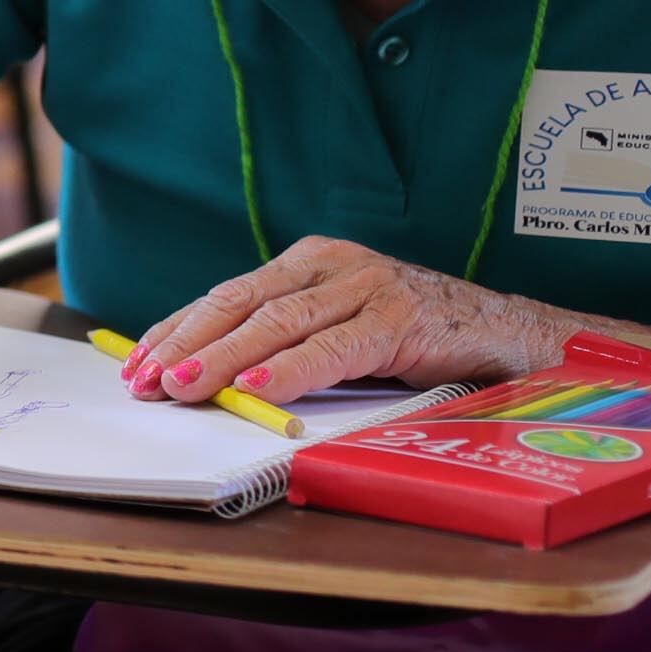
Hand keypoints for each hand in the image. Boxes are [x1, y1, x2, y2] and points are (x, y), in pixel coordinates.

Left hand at [120, 235, 568, 405]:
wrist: (514, 337)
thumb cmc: (421, 339)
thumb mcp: (341, 336)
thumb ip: (289, 347)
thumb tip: (214, 382)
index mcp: (309, 264)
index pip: (227, 296)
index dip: (178, 329)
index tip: (136, 363)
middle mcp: (333, 265)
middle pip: (242, 302)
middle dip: (187, 343)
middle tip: (145, 379)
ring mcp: (369, 286)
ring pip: (281, 322)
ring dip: (227, 357)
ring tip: (186, 385)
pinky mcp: (403, 318)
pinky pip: (338, 346)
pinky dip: (295, 368)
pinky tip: (261, 386)